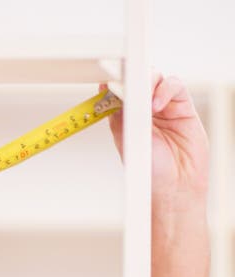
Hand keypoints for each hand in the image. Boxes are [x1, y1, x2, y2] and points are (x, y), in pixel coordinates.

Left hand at [102, 75, 208, 202]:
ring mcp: (164, 107)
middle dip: (131, 80)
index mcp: (126, 118)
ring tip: (143, 102)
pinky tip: (156, 104)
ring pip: (156, 79)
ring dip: (147, 83)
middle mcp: (144, 110)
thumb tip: (108, 95)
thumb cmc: (150, 170)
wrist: (175, 185)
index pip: (119, 93)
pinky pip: (174, 86)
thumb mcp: (127, 141)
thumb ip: (119, 117)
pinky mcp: (183, 106)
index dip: (113, 86)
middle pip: (138, 81)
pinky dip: (164, 90)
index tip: (105, 84)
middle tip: (125, 87)